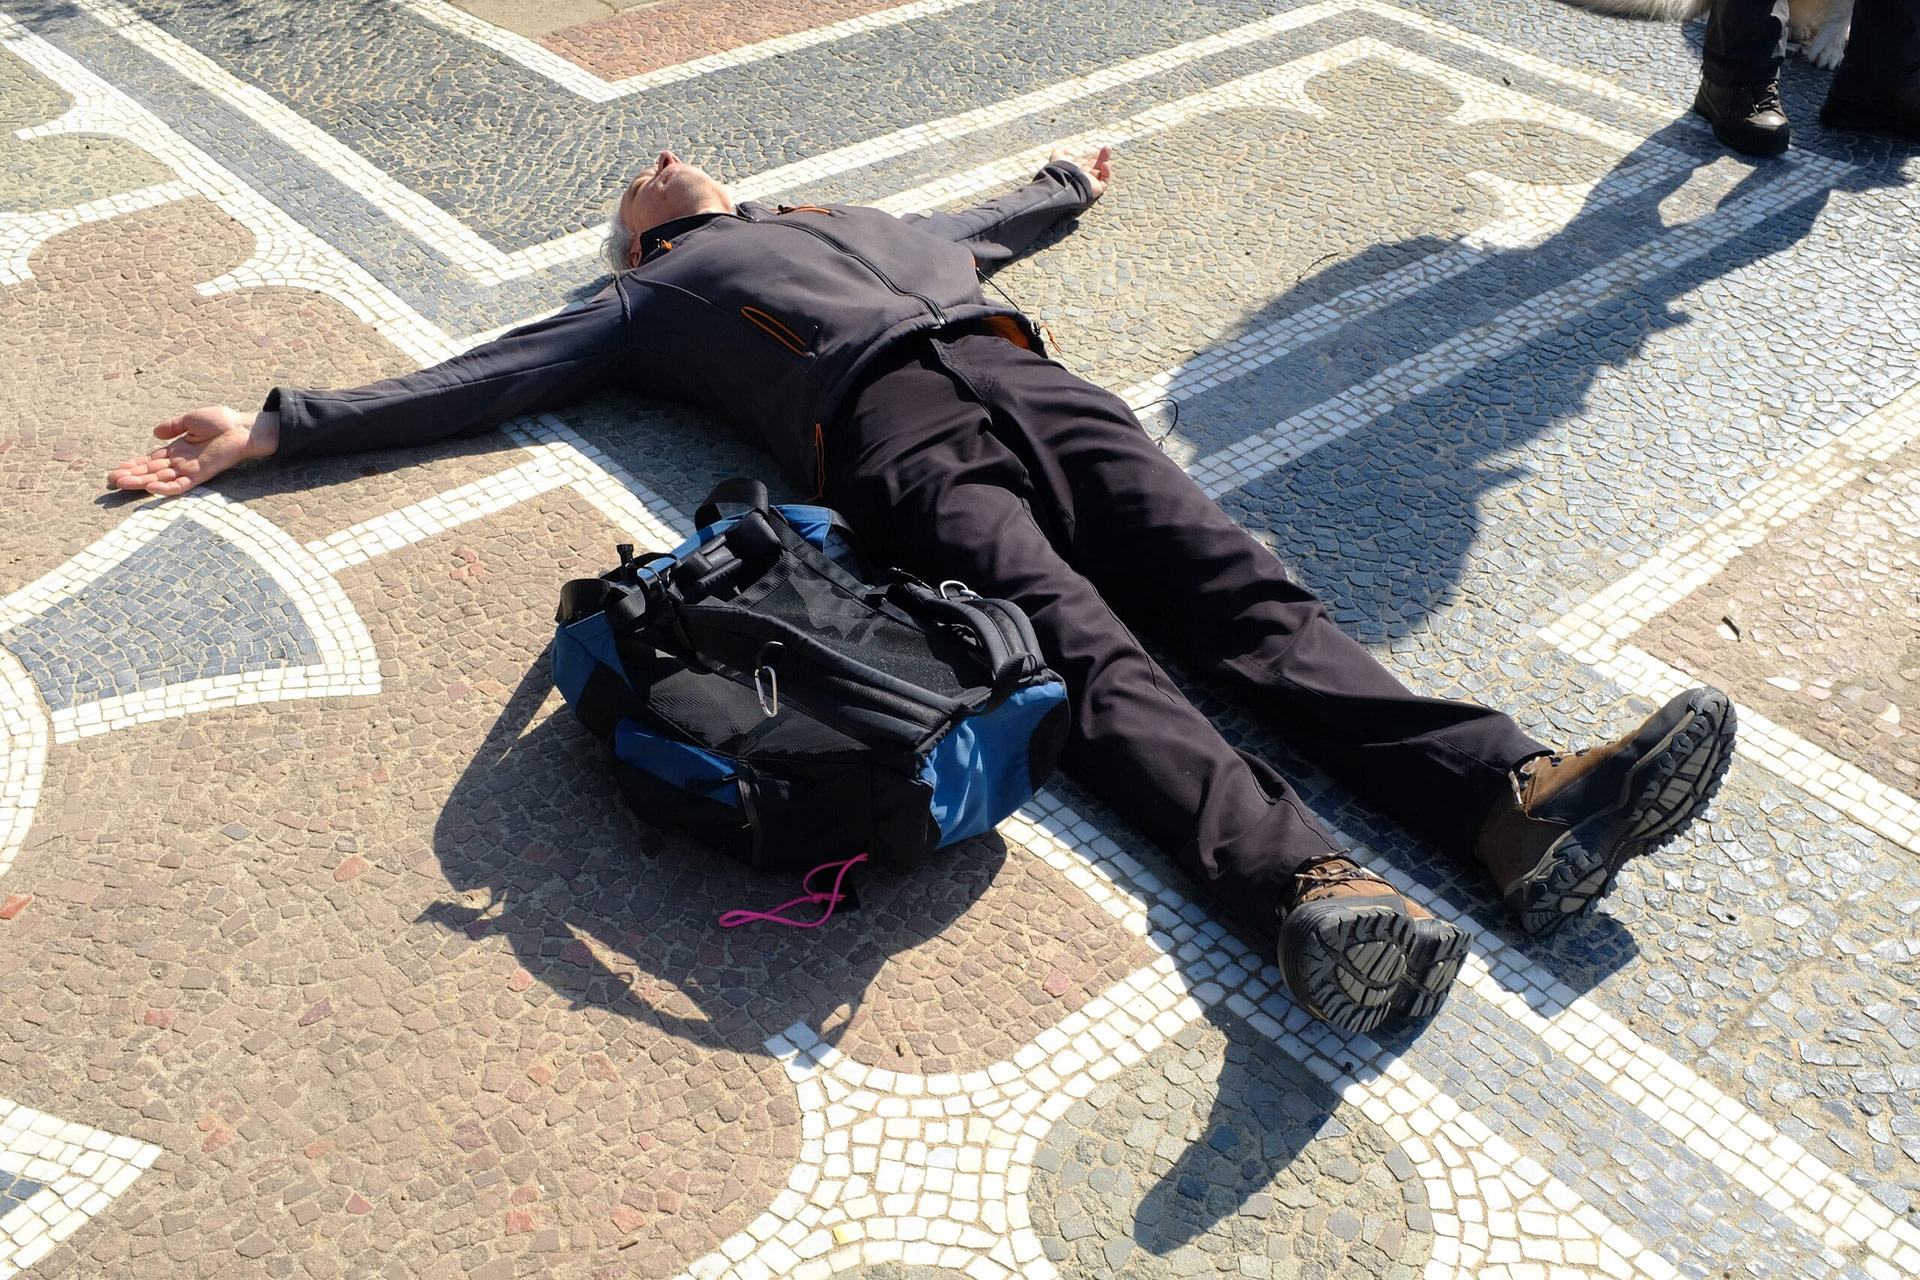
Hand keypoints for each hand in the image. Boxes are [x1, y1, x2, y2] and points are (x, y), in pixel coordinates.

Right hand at [106, 406, 278, 495]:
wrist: (242, 427)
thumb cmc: (221, 422)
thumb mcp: (190, 419)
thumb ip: (172, 426)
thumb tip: (154, 433)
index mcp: (177, 449)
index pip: (150, 460)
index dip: (134, 465)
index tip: (116, 470)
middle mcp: (180, 462)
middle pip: (151, 471)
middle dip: (132, 476)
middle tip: (112, 481)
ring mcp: (190, 469)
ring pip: (161, 479)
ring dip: (142, 482)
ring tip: (123, 484)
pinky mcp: (201, 473)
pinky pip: (181, 484)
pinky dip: (166, 487)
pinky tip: (151, 488)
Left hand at [1048, 143, 1113, 200]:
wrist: (1065, 185)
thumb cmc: (1062, 172)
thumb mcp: (1057, 158)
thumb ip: (1059, 152)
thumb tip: (1065, 149)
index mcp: (1075, 172)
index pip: (1085, 164)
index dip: (1091, 158)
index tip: (1096, 150)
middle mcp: (1083, 177)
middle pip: (1095, 166)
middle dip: (1101, 157)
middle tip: (1106, 147)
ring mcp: (1090, 183)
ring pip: (1101, 171)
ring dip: (1105, 160)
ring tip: (1108, 149)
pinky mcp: (1097, 189)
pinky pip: (1105, 180)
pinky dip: (1107, 172)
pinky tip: (1105, 164)